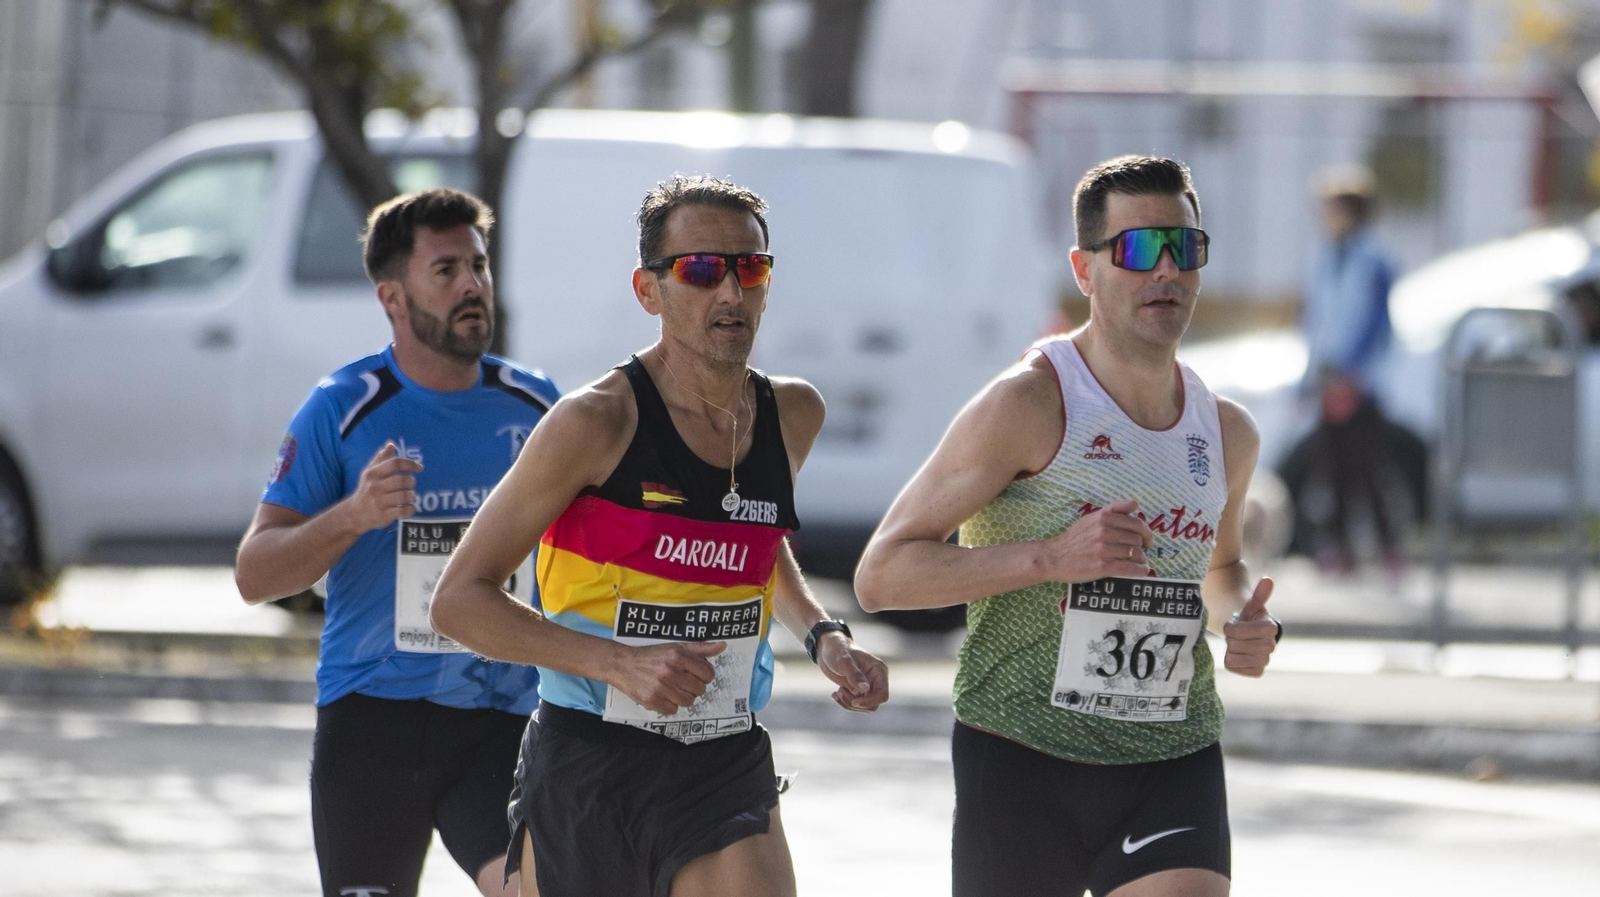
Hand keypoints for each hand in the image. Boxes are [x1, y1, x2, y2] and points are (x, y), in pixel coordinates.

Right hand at [343, 442, 423, 531]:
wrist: (355, 513)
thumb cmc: (366, 489)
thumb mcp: (370, 472)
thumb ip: (381, 458)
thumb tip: (391, 444)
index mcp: (373, 474)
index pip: (395, 464)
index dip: (410, 463)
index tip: (419, 467)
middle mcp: (375, 487)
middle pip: (402, 480)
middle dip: (411, 482)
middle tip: (411, 484)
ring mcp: (379, 502)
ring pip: (404, 496)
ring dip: (412, 496)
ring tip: (409, 496)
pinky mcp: (384, 515)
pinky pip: (403, 511)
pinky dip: (411, 508)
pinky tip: (409, 507)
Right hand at [608, 640, 725, 714]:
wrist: (622, 664)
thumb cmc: (651, 656)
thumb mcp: (675, 647)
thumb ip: (701, 648)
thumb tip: (723, 645)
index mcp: (678, 655)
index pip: (708, 673)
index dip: (705, 675)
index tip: (697, 674)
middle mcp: (670, 671)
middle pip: (700, 689)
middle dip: (694, 686)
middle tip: (683, 681)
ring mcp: (660, 687)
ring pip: (688, 701)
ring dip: (683, 697)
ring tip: (672, 688)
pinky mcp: (652, 700)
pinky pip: (673, 710)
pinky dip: (670, 705)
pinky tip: (663, 695)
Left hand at [815, 634, 888, 711]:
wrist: (826, 648)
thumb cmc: (837, 649)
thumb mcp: (844, 660)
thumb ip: (854, 674)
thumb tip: (865, 689)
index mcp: (878, 670)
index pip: (882, 694)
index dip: (870, 701)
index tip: (854, 702)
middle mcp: (875, 680)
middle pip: (873, 704)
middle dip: (856, 703)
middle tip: (840, 690)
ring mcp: (867, 686)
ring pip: (864, 707)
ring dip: (848, 703)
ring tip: (837, 692)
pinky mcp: (857, 691)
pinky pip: (855, 705)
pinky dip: (844, 702)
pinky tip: (835, 694)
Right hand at [1041, 499, 1153, 581]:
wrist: (1054, 558)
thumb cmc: (1073, 539)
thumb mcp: (1091, 518)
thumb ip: (1114, 509)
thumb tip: (1136, 504)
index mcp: (1104, 518)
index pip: (1136, 524)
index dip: (1146, 533)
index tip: (1147, 540)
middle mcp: (1105, 532)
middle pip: (1137, 540)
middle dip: (1142, 548)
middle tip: (1139, 553)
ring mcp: (1104, 549)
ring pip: (1136, 554)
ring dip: (1140, 560)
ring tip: (1137, 563)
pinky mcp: (1103, 566)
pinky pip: (1130, 568)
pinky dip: (1140, 570)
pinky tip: (1141, 571)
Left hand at [1222, 577, 1277, 676]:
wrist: (1250, 634)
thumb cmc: (1249, 618)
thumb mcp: (1252, 604)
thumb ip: (1259, 593)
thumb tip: (1268, 579)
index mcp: (1271, 628)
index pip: (1238, 632)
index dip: (1231, 628)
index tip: (1234, 624)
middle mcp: (1271, 647)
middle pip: (1234, 645)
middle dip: (1230, 638)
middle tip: (1235, 634)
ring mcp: (1265, 661)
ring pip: (1233, 657)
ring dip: (1230, 649)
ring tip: (1237, 643)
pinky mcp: (1257, 672)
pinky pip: (1233, 667)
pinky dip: (1231, 660)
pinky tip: (1239, 654)